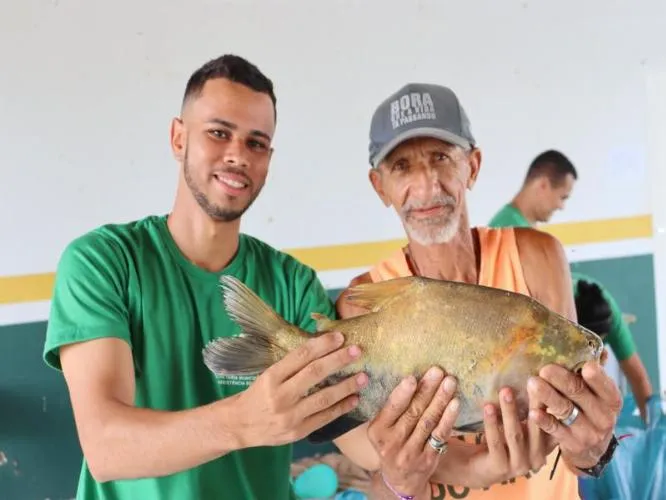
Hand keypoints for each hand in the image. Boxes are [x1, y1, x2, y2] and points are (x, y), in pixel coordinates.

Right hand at [233, 331, 367, 447]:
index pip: (300, 356)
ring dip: (346, 386)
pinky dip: (341, 408)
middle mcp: (280, 395)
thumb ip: (291, 366)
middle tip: (357, 351)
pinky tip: (354, 399)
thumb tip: (322, 348)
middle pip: (314, 374)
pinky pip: (324, 418)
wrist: (240, 425)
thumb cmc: (257, 395)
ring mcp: (290, 416)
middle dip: (338, 360)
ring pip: (323, 398)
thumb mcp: (267, 375)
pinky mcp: (297, 432)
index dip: (321, 345)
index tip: (339, 337)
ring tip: (363, 377)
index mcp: (271, 377)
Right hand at [368, 367, 459, 496]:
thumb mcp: (382, 429)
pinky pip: (440, 435)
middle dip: (427, 390)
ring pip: (428, 422)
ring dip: (441, 400)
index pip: (391, 409)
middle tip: (438, 371)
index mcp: (378, 431)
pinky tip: (455, 403)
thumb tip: (410, 377)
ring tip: (449, 382)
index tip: (412, 378)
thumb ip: (391, 409)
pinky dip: (448, 418)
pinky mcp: (429, 459)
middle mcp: (392, 443)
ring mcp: (411, 453)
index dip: (402, 393)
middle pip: (413, 412)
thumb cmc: (391, 442)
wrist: (400, 479)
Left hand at [467, 387, 556, 485]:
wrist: (476, 466)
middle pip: (537, 427)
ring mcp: (520, 465)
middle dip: (535, 403)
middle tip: (532, 381)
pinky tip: (488, 407)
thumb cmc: (502, 439)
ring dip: (510, 411)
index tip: (551, 381)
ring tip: (505, 390)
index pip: (554, 424)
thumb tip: (541, 378)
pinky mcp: (500, 467)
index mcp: (545, 446)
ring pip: (515, 434)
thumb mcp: (520, 425)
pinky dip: (491, 423)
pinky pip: (496, 442)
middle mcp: (537, 458)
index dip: (553, 404)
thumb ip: (532, 410)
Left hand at [527, 361, 622, 468]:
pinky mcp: (571, 443)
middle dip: (561, 379)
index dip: (597, 377)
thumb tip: (599, 349)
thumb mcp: (600, 395)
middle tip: (545, 369)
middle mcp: (603, 417)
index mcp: (611, 400)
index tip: (585, 367)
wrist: (592, 449)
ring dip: (547, 395)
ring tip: (532, 383)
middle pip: (579, 393)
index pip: (606, 387)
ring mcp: (588, 432)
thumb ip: (596, 374)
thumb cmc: (592, 411)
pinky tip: (533, 412)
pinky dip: (544, 420)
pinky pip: (555, 430)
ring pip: (565, 410)